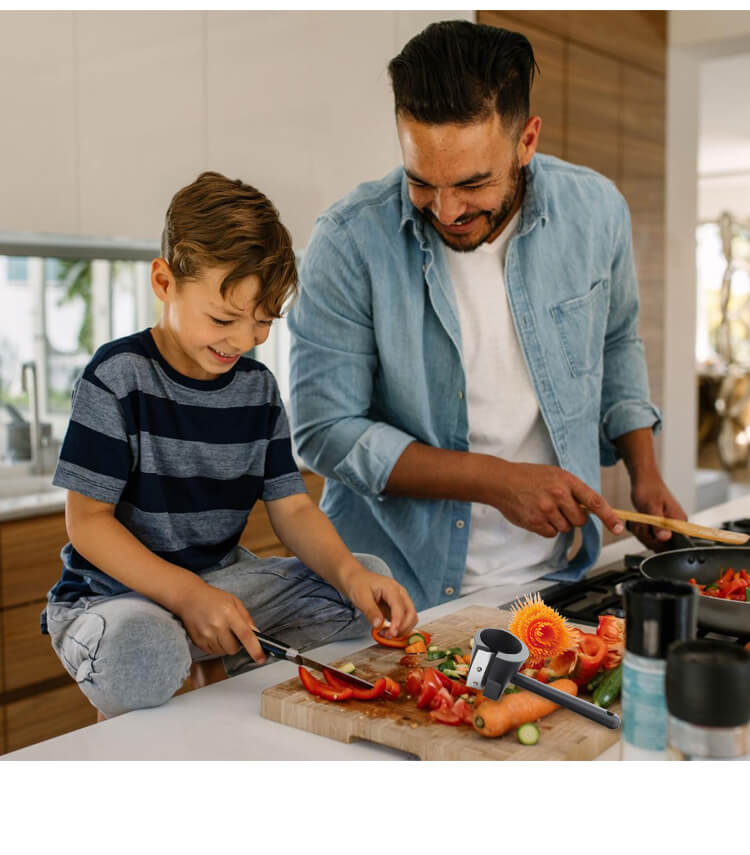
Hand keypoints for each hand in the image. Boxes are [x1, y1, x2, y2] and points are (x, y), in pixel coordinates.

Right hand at [173, 579, 265, 662]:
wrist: (189, 598)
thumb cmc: (213, 598)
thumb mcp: (234, 602)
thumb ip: (246, 618)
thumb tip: (257, 634)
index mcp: (229, 613)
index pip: (245, 635)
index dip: (255, 648)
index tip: (261, 658)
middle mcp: (217, 625)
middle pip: (234, 648)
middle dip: (237, 644)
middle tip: (232, 632)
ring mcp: (206, 634)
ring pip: (223, 652)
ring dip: (226, 645)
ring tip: (220, 630)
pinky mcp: (197, 641)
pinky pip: (213, 652)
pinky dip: (216, 646)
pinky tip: (212, 633)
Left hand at [340, 564, 417, 638]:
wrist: (356, 579)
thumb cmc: (358, 584)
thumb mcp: (361, 598)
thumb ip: (371, 611)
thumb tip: (379, 625)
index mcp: (391, 588)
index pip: (400, 607)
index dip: (397, 622)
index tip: (391, 633)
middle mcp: (400, 593)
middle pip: (411, 613)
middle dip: (402, 627)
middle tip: (388, 636)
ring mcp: (400, 600)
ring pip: (410, 618)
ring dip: (402, 629)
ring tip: (386, 634)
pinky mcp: (397, 607)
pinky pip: (403, 619)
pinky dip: (398, 627)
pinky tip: (386, 630)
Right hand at [487, 460, 624, 537]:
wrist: (501, 481)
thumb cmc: (528, 476)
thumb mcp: (554, 474)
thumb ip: (572, 490)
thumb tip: (590, 509)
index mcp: (566, 481)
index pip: (595, 501)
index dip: (609, 516)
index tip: (619, 528)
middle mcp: (558, 495)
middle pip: (580, 520)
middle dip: (573, 517)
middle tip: (559, 507)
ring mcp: (546, 509)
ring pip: (565, 528)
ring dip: (558, 522)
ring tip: (543, 508)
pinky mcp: (535, 522)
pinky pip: (551, 533)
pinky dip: (546, 528)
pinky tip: (536, 515)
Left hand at [629, 470, 686, 550]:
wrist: (643, 480)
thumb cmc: (648, 489)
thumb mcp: (651, 507)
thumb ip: (658, 524)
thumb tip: (665, 538)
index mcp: (679, 521)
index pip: (676, 544)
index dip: (660, 543)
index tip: (649, 532)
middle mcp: (676, 526)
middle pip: (662, 546)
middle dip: (647, 536)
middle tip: (641, 523)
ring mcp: (668, 527)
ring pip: (654, 542)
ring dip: (642, 533)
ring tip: (639, 520)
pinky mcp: (660, 527)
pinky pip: (650, 537)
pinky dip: (641, 531)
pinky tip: (639, 522)